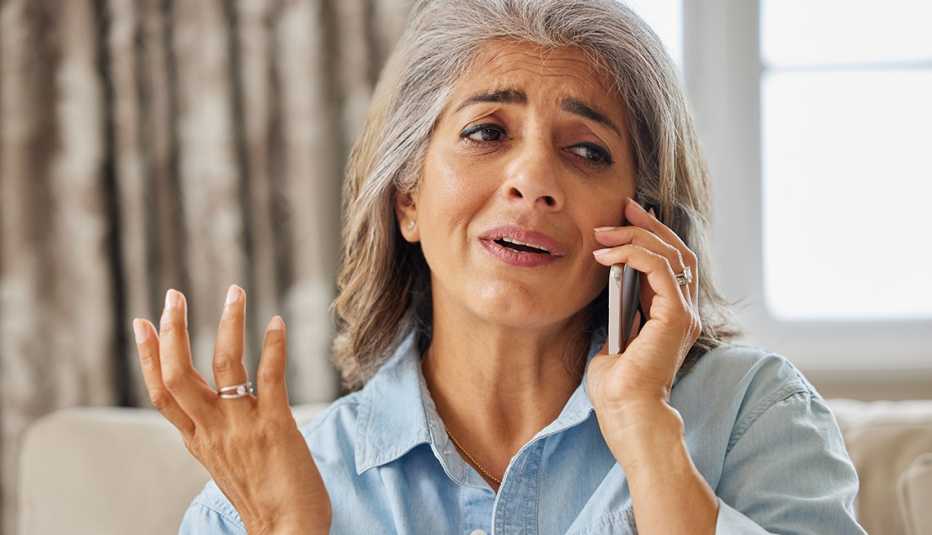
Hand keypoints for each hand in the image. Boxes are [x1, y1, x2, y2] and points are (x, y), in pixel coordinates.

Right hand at [132, 286, 330, 533]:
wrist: (287, 531)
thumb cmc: (263, 499)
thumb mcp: (224, 466)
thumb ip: (214, 434)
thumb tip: (212, 408)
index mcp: (198, 441)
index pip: (162, 394)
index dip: (150, 357)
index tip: (144, 323)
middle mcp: (213, 432)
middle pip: (178, 375)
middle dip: (174, 330)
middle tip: (174, 295)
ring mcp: (242, 427)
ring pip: (224, 365)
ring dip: (228, 323)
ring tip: (235, 292)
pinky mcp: (276, 426)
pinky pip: (270, 377)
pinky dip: (273, 346)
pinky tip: (276, 323)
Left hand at [586, 198, 700, 424]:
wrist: (626, 414)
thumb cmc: (616, 387)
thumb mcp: (615, 338)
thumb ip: (621, 311)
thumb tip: (609, 283)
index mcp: (674, 317)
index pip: (672, 264)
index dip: (651, 236)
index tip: (625, 217)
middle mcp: (686, 312)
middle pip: (677, 252)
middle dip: (648, 225)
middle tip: (622, 208)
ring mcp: (685, 314)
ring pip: (670, 255)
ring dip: (635, 237)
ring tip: (603, 233)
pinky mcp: (676, 316)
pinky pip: (659, 269)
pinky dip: (632, 254)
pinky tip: (606, 255)